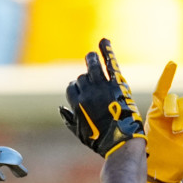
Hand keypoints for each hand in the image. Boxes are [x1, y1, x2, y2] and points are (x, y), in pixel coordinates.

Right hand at [59, 38, 144, 156]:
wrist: (121, 141)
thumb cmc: (100, 141)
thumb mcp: (80, 133)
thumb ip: (69, 120)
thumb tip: (61, 109)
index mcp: (77, 104)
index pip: (72, 86)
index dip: (76, 87)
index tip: (82, 90)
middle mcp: (88, 93)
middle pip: (82, 77)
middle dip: (86, 77)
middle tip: (89, 73)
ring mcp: (102, 87)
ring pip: (93, 66)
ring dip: (92, 59)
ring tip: (93, 55)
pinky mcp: (117, 85)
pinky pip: (110, 64)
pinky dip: (107, 51)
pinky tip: (104, 41)